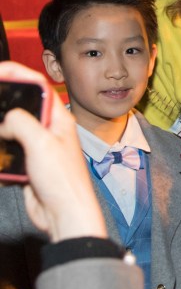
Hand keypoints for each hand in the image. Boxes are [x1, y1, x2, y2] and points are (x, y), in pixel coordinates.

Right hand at [0, 62, 106, 241]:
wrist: (65, 214)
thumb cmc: (63, 180)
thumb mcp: (42, 144)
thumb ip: (22, 123)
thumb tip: (7, 116)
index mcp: (59, 119)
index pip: (38, 86)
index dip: (18, 74)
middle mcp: (49, 130)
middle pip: (21, 106)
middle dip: (3, 102)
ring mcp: (39, 147)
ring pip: (11, 129)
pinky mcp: (28, 164)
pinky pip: (7, 151)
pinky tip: (0, 155)